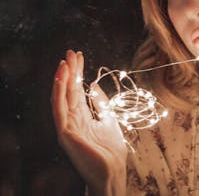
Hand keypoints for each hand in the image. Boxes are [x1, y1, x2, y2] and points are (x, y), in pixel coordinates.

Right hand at [51, 50, 126, 195]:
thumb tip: (94, 86)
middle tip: (71, 52)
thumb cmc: (111, 150)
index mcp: (81, 117)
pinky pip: (59, 110)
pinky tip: (60, 80)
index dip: (78, 74)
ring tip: (64, 62)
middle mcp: (72, 120)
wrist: (112, 172)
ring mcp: (67, 127)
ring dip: (62, 79)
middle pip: (69, 91)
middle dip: (70, 71)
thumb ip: (101, 104)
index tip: (79, 56)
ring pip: (62, 98)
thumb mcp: (109, 120)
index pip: (77, 91)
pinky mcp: (65, 134)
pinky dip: (58, 94)